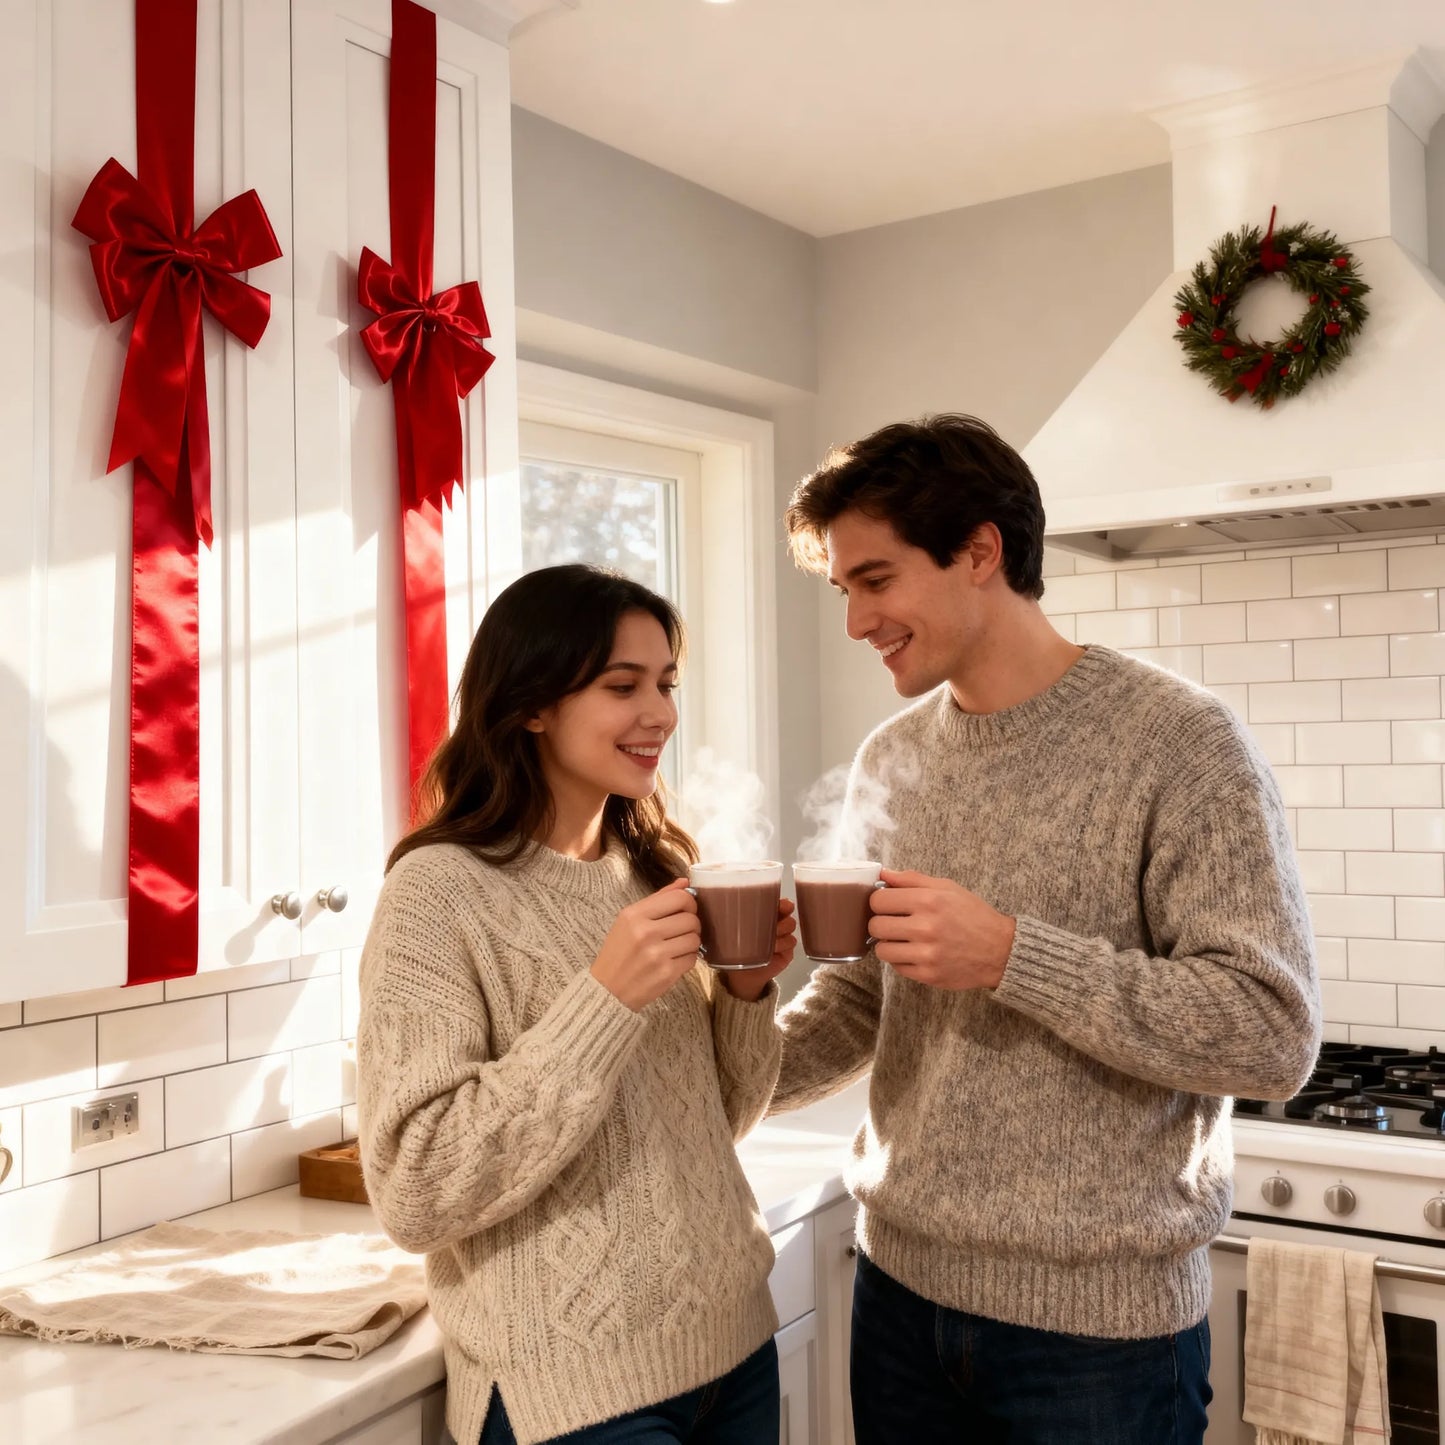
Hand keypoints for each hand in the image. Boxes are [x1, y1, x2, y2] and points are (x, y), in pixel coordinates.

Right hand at [590, 878, 701, 1011]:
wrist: (607, 990)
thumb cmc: (619, 952)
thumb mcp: (629, 921)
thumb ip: (658, 899)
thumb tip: (684, 883)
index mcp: (635, 915)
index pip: (680, 898)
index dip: (689, 903)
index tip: (685, 910)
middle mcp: (645, 932)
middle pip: (691, 919)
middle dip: (692, 924)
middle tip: (682, 931)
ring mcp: (657, 954)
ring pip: (695, 939)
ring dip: (691, 942)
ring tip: (677, 946)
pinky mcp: (666, 973)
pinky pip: (693, 959)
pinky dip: (687, 959)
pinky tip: (674, 960)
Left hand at [717, 897, 797, 1001]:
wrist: (741, 974)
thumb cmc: (732, 947)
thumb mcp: (727, 930)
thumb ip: (723, 916)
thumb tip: (705, 901)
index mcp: (764, 915)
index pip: (780, 904)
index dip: (783, 903)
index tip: (781, 905)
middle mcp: (776, 924)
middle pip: (789, 914)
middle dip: (783, 918)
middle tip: (774, 923)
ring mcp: (783, 938)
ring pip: (791, 927)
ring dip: (781, 931)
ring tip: (770, 940)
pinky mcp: (787, 952)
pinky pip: (791, 943)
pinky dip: (783, 945)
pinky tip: (772, 949)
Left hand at [868, 868, 1015, 989]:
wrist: (1001, 950)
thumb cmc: (973, 916)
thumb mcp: (947, 888)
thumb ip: (912, 879)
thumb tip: (882, 873)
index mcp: (928, 900)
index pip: (878, 900)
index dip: (880, 902)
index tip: (888, 905)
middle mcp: (926, 927)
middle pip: (875, 925)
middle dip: (881, 923)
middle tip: (894, 923)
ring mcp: (927, 954)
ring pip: (882, 950)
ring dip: (889, 944)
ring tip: (904, 940)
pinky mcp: (929, 975)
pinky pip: (897, 967)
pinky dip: (902, 960)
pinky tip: (916, 953)